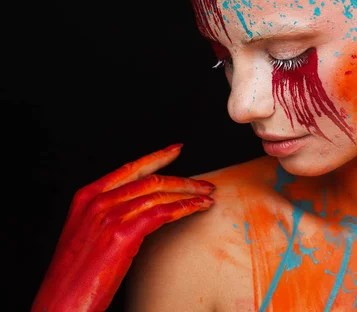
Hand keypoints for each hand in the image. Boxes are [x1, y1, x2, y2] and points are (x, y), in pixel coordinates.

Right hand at [32, 144, 214, 311]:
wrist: (59, 303)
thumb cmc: (73, 275)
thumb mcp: (87, 233)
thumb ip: (108, 214)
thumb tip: (141, 207)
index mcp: (86, 196)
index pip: (130, 168)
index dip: (157, 157)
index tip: (176, 150)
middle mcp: (98, 201)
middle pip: (150, 180)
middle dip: (183, 180)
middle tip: (204, 184)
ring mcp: (109, 216)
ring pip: (159, 194)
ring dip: (189, 194)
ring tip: (207, 197)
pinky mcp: (122, 234)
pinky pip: (161, 213)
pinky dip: (184, 207)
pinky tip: (197, 208)